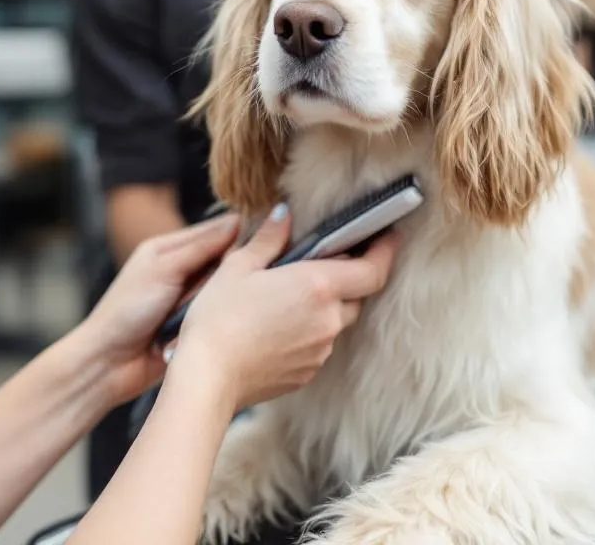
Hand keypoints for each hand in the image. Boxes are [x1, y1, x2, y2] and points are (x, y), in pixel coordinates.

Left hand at [79, 213, 241, 402]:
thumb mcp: (165, 269)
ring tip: (243, 299)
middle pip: (225, 260)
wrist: (107, 364)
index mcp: (169, 248)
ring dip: (227, 296)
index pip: (217, 231)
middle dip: (235, 269)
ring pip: (225, 289)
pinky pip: (220, 315)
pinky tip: (238, 320)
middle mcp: (181, 271)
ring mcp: (189, 300)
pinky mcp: (195, 326)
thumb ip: (201, 247)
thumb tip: (238, 221)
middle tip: (252, 275)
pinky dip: (222, 318)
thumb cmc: (126, 311)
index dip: (241, 234)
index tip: (267, 239)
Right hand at [172, 204, 398, 409]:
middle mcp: (328, 320)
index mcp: (318, 287)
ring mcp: (320, 350)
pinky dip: (309, 332)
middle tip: (321, 265)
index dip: (385, 251)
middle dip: (346, 278)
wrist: (207, 379)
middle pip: (356, 295)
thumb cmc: (218, 319)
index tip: (388, 236)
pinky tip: (278, 327)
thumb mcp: (238, 268)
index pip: (373, 270)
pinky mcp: (308, 373)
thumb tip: (284, 214)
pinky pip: (320, 345)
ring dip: (324, 307)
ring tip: (289, 299)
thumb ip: (269, 239)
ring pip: (337, 322)